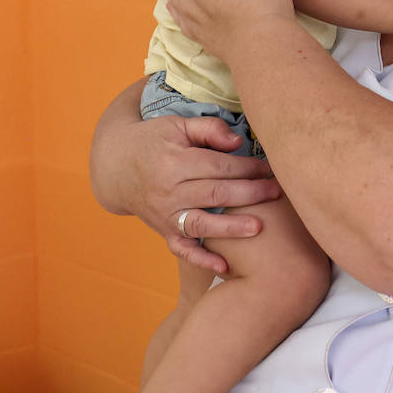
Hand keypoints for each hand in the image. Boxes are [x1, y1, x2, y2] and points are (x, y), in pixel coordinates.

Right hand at [92, 105, 281, 274]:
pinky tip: (223, 267)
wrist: (115, 165)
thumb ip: (208, 129)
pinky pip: (182, 249)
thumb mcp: (177, 125)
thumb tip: (238, 143)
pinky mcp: (163, 230)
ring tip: (259, 227)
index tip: (268, 167)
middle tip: (276, 192)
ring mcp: (164, 214)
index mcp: (173, 162)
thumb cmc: (153, 140)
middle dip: (249, 193)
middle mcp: (168, 191)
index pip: (218, 166)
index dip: (247, 167)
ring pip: (202, 223)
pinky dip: (201, 259)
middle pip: (215, 193)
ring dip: (231, 228)